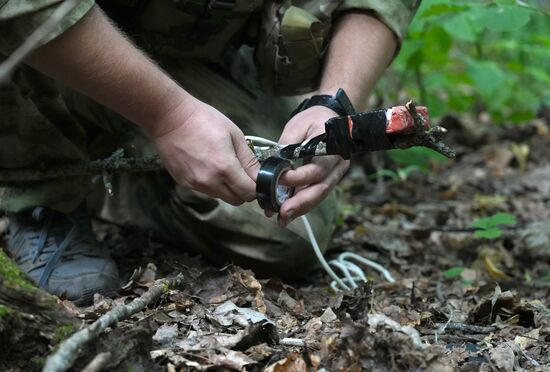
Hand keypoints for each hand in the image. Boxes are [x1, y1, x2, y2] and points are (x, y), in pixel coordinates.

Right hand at [152, 99, 259, 205]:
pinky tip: (206, 165)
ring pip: (220, 196)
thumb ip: (248, 159)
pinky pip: (205, 190)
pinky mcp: (184, 183)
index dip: (256, 188)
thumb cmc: (204, 120)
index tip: (256, 179)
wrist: (170, 118)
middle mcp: (210, 181)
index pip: (248, 192)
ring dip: (227, 187)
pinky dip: (211, 183)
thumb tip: (259, 176)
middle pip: (236, 200)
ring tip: (222, 166)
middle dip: (243, 191)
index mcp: (225, 167)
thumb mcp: (234, 134)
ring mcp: (195, 184)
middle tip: (242, 174)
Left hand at [275, 105, 349, 225]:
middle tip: (282, 213)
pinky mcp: (328, 179)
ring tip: (282, 218)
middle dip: (301, 203)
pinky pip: (316, 194)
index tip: (278, 180)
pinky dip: (302, 204)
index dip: (298, 178)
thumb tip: (273, 166)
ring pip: (319, 195)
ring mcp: (335, 174)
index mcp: (332, 147)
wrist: (328, 117)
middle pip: (321, 188)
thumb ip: (286, 146)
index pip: (317, 169)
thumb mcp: (297, 126)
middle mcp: (338, 164)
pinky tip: (287, 213)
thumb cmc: (312, 120)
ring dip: (300, 208)